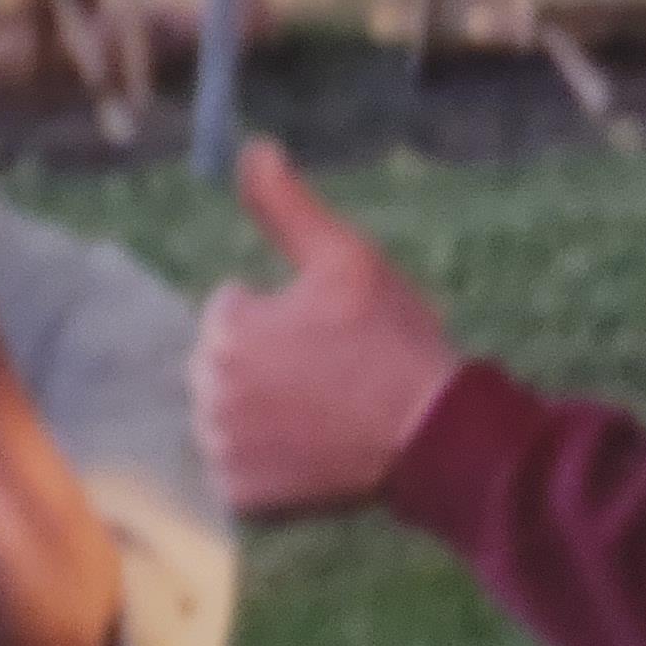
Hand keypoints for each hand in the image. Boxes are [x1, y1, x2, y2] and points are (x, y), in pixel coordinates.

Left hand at [195, 140, 463, 521]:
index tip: (329, 335)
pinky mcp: (241, 496)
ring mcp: (223, 449)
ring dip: (265, 414)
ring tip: (325, 416)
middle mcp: (209, 392)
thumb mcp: (346, 258)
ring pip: (231, 416)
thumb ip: (286, 205)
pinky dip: (269, 466)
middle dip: (268, 365)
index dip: (284, 318)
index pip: (232, 312)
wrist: (436, 437)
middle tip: (332, 377)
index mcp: (225, 330)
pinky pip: (241, 471)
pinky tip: (312, 455)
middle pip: (225, 366)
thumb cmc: (394, 341)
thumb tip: (252, 148)